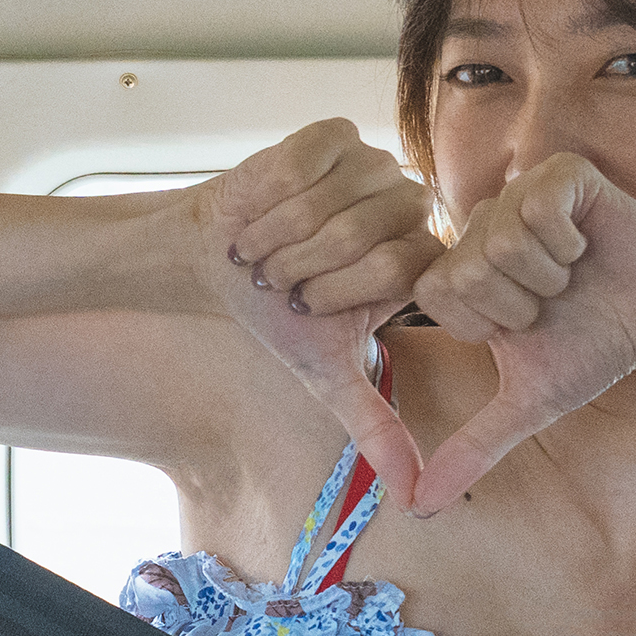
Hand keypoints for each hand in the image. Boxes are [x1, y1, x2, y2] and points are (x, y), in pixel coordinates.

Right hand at [207, 119, 443, 502]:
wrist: (213, 256)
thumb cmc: (274, 312)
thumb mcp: (325, 373)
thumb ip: (377, 426)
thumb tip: (415, 500)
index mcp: (422, 261)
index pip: (395, 270)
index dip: (336, 291)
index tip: (300, 304)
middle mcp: (409, 207)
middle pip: (365, 232)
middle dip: (303, 262)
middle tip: (276, 274)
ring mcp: (373, 165)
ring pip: (333, 198)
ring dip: (280, 229)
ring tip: (264, 243)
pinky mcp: (334, 135)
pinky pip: (307, 163)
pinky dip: (270, 193)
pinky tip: (259, 207)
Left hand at [407, 152, 635, 514]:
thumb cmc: (595, 348)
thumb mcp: (529, 402)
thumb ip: (472, 448)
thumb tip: (421, 508)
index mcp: (458, 273)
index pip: (437, 297)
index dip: (489, 323)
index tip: (525, 326)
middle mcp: (477, 228)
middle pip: (466, 268)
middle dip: (521, 301)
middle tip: (555, 300)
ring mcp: (515, 195)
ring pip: (499, 239)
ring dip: (549, 274)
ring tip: (572, 274)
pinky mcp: (557, 173)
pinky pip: (538, 207)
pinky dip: (568, 240)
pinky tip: (586, 245)